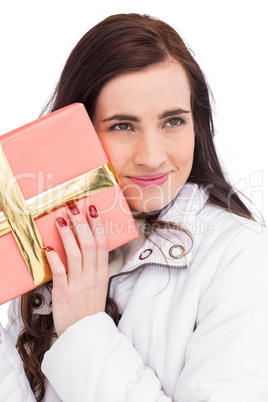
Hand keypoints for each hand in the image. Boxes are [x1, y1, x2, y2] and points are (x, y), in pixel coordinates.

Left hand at [45, 204, 108, 336]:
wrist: (85, 333)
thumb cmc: (90, 308)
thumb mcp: (99, 285)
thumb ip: (94, 267)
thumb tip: (88, 246)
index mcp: (102, 273)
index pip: (102, 244)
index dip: (97, 225)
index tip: (92, 210)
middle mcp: (92, 276)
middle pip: (89, 244)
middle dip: (81, 224)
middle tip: (74, 207)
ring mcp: (78, 284)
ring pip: (75, 254)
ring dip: (67, 235)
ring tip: (60, 219)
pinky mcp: (64, 292)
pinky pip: (59, 272)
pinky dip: (54, 259)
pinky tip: (49, 248)